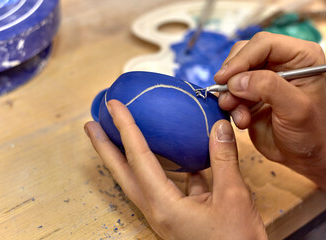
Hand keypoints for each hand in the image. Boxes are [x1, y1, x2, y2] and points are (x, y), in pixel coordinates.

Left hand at [85, 100, 266, 239]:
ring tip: (122, 135)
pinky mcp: (178, 213)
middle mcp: (157, 209)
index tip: (113, 105)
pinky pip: (167, 183)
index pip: (138, 157)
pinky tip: (177, 154)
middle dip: (105, 148)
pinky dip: (168, 167)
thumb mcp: (233, 197)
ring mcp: (166, 212)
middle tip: (92, 125)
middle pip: (123, 173)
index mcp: (163, 205)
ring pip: (140, 178)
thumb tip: (218, 126)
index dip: (126, 127)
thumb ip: (223, 159)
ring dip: (129, 156)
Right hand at [214, 32, 325, 203]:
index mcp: (300, 56)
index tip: (225, 78)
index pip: (263, 44)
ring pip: (233, 73)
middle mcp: (280, 62)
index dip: (242, 58)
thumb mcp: (295, 109)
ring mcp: (263, 78)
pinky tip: (241, 120)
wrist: (304, 156)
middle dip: (232, 76)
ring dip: (229, 94)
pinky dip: (230, 106)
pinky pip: (230, 91)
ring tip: (237, 114)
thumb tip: (236, 80)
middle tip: (226, 96)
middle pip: (244, 54)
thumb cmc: (310, 132)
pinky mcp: (250, 93)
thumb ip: (268, 88)